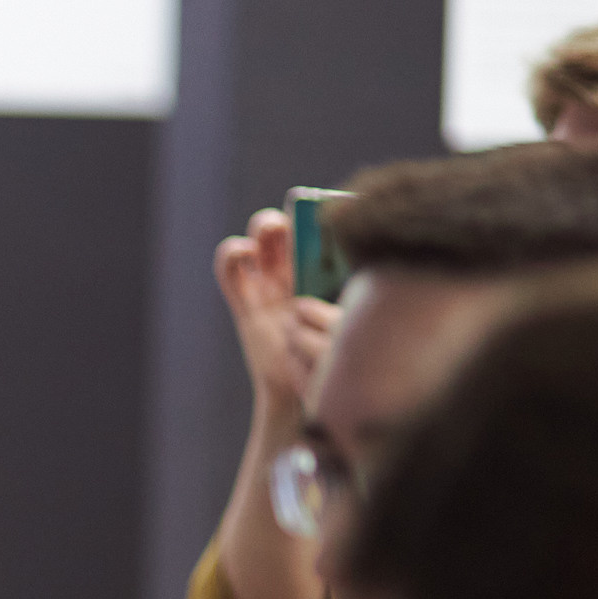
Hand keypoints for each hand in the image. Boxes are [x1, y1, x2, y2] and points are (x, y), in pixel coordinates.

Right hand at [215, 209, 338, 420]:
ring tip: (271, 232)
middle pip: (281, 229)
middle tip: (298, 221)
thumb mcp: (350, 314)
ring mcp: (264, 287)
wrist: (307, 389)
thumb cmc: (336, 353)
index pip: (313, 231)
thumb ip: (353, 287)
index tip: (329, 209)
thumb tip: (369, 258)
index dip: (316, 214)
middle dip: (288, 218)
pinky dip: (231, 254)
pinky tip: (245, 254)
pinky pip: (228, 270)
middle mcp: (289, 275)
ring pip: (255, 240)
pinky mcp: (243, 302)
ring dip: (262, 228)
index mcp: (317, 272)